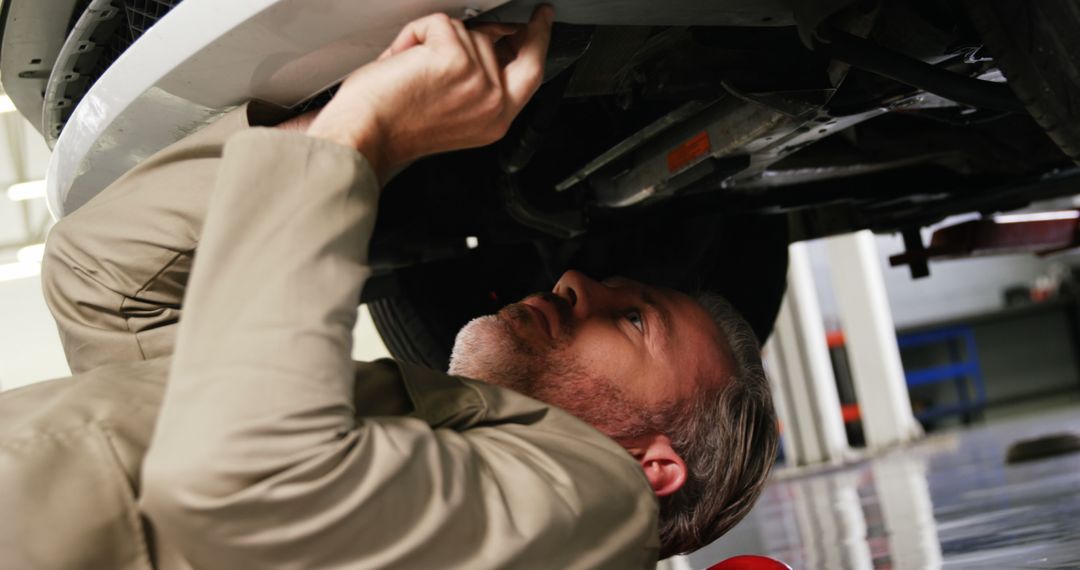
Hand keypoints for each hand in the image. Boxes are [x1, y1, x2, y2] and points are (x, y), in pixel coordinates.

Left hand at [305, 5, 554, 182]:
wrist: (364, 136)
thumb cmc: (391, 127)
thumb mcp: (449, 111)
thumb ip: (476, 83)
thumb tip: (485, 41)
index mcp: (494, 120)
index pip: (530, 73)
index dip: (537, 41)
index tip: (539, 22)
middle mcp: (493, 104)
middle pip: (503, 44)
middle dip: (496, 29)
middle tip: (493, 24)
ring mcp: (478, 81)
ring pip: (465, 31)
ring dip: (430, 40)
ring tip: (409, 70)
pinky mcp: (456, 60)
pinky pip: (440, 24)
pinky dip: (414, 35)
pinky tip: (402, 61)